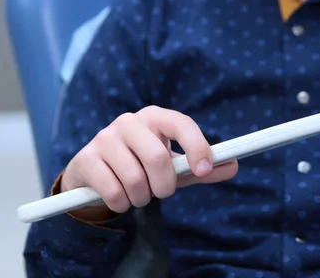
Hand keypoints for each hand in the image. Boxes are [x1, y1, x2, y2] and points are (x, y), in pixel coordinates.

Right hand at [61, 106, 237, 219]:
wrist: (96, 175)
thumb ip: (203, 168)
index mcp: (155, 117)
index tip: (205, 169)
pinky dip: (122, 203)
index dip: (197, 146)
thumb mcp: (175, 167)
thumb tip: (233, 166)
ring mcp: (104, 138)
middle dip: (165, 185)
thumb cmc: (144, 167)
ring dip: (143, 198)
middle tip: (162, 192)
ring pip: (135, 179)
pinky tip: (120, 198)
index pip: (181, 124)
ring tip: (140, 195)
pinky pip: (113, 191)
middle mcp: (129, 121)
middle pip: (158, 157)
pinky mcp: (86, 159)